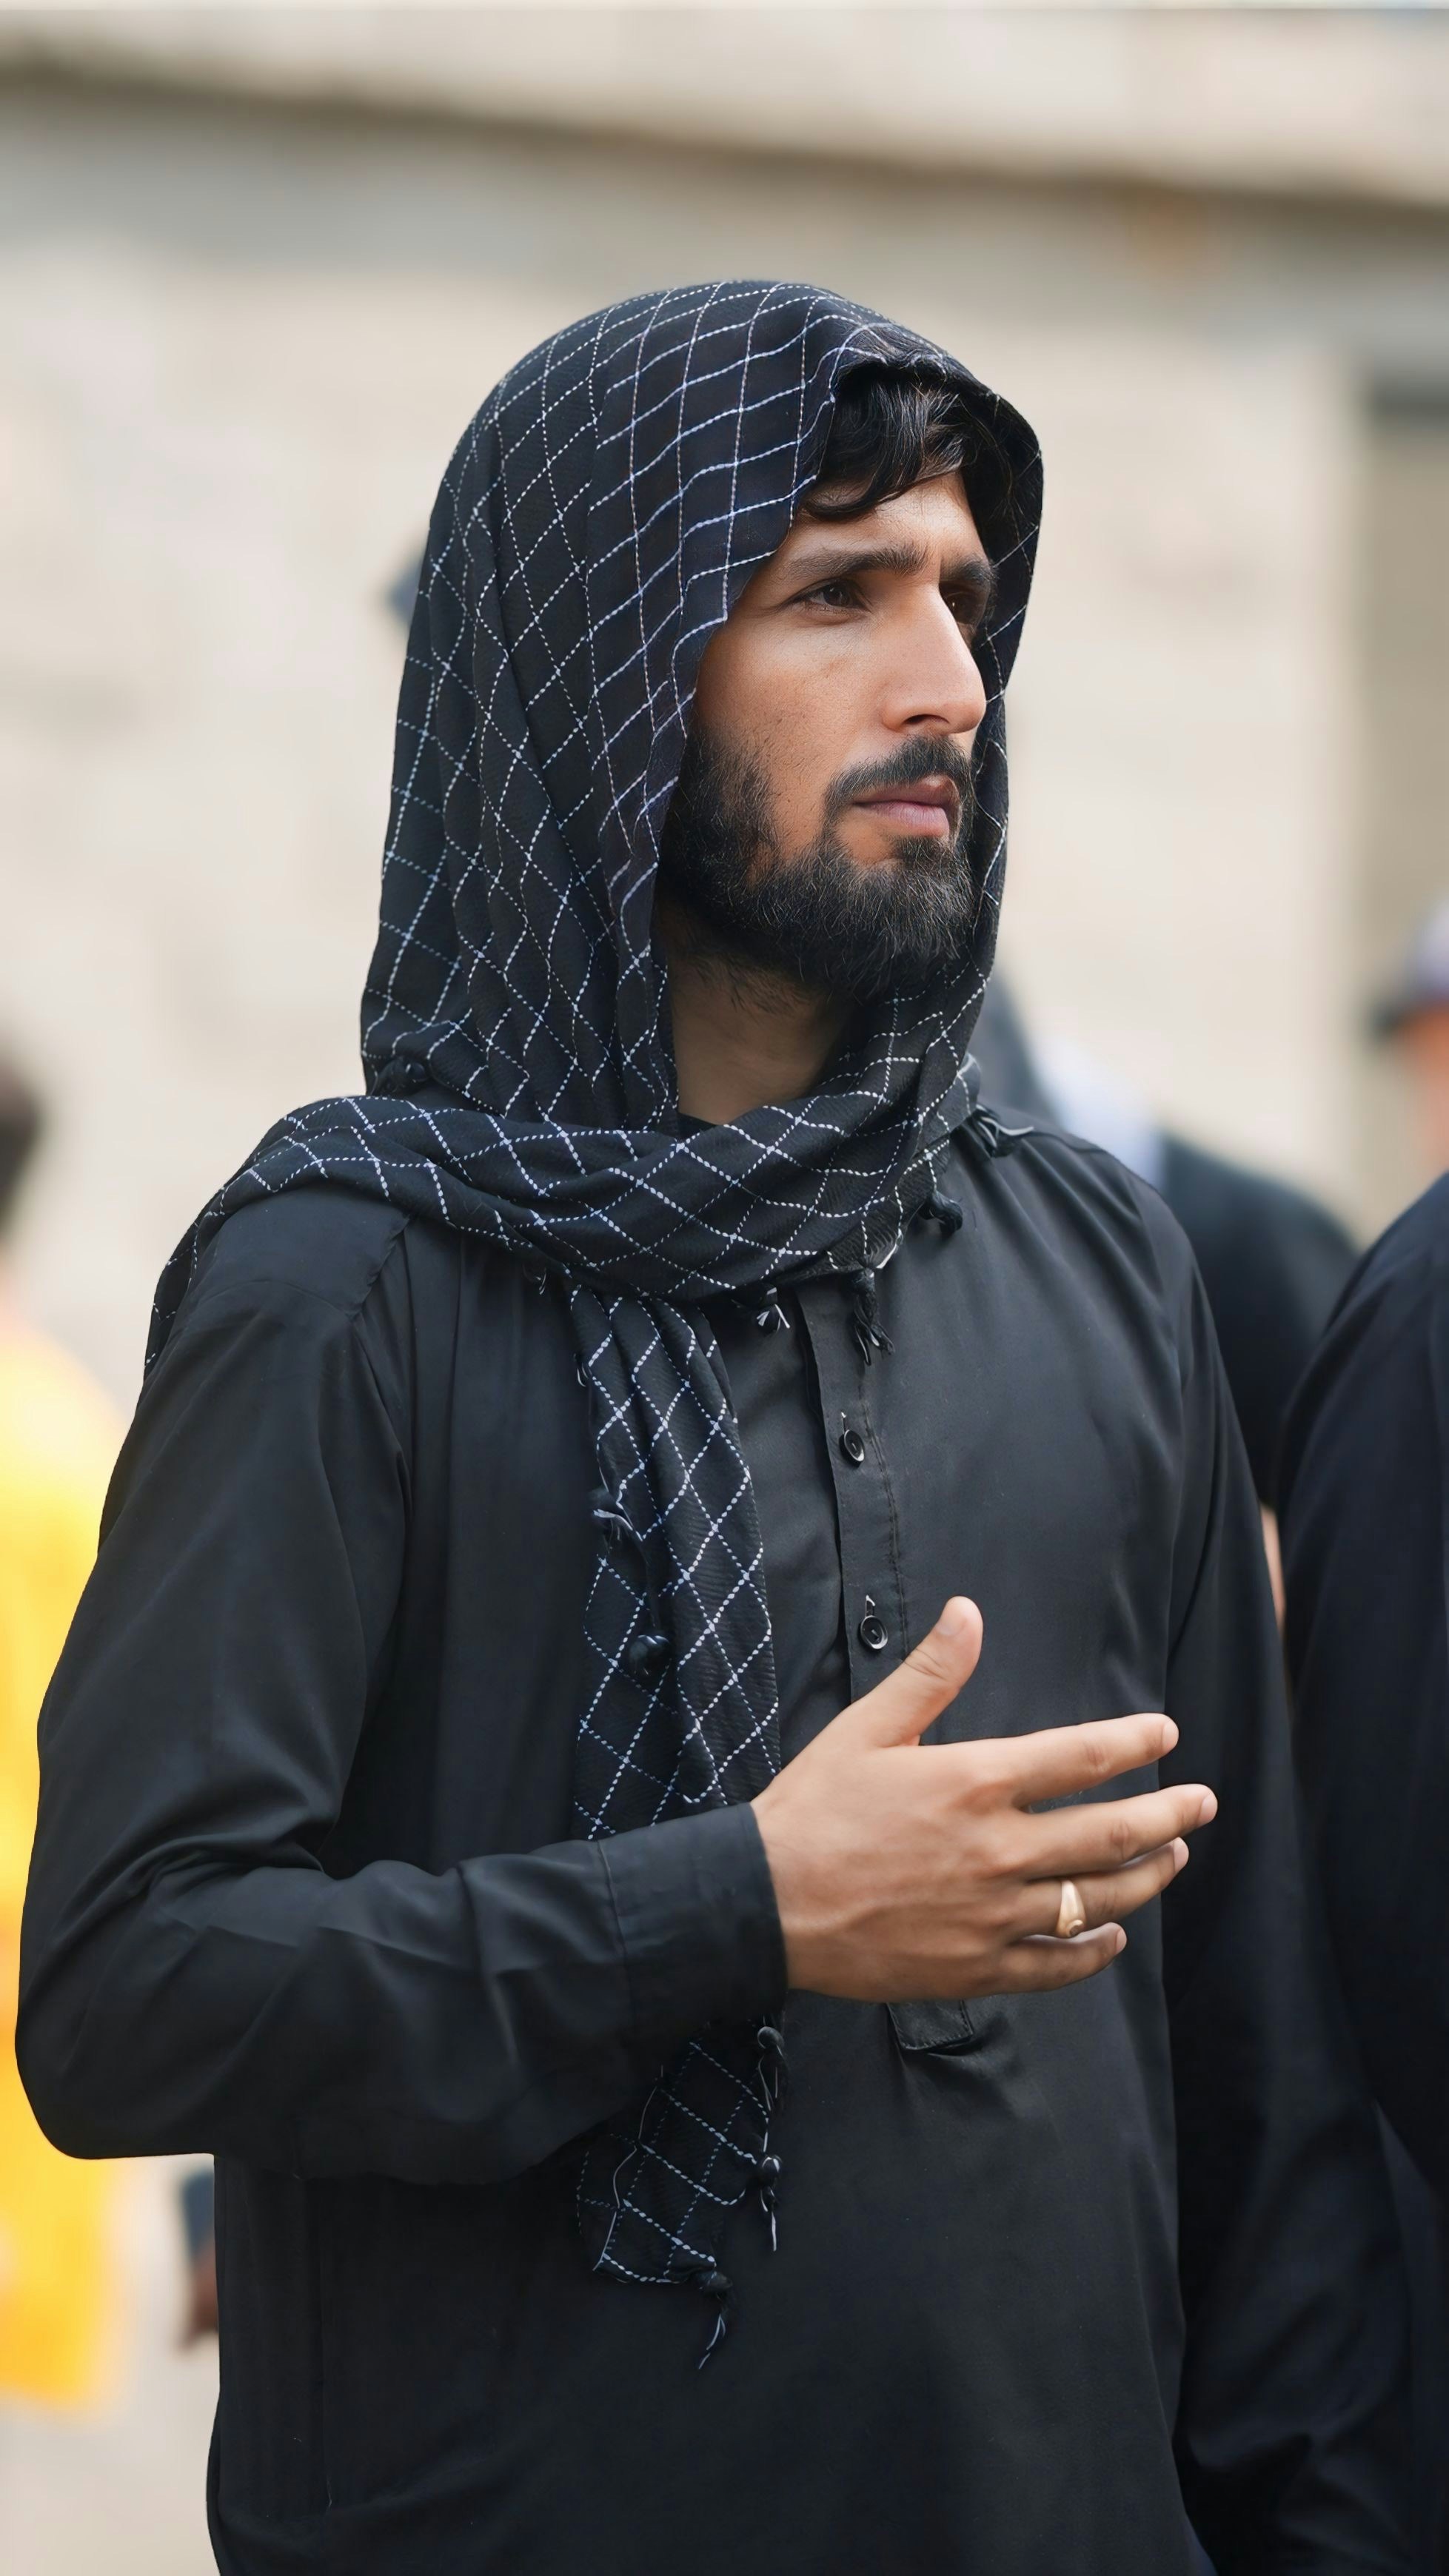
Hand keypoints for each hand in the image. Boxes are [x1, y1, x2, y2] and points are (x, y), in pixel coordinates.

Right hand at [751, 1597, 1215, 2001]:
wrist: (764, 1905)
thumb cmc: (811, 1809)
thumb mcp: (865, 1727)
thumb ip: (930, 1673)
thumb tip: (969, 1612)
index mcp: (975, 1781)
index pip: (1082, 1757)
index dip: (1133, 1742)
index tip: (1164, 1733)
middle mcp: (998, 1849)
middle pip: (1112, 1832)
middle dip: (1169, 1813)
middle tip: (1203, 1801)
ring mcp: (993, 1914)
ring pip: (1097, 1897)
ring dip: (1147, 1875)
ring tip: (1173, 1856)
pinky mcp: (977, 1966)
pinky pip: (1057, 1962)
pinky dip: (1094, 1948)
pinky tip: (1112, 1933)